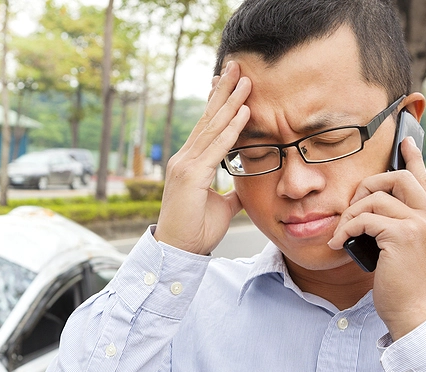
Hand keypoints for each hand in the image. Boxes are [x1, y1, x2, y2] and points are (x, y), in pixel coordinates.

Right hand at [154, 62, 250, 254]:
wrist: (179, 251)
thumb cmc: (196, 230)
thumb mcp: (222, 205)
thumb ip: (232, 190)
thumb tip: (246, 183)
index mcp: (190, 163)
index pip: (206, 127)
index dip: (219, 103)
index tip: (230, 82)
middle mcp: (184, 159)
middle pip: (207, 118)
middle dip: (223, 91)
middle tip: (236, 66)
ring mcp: (185, 165)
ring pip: (212, 127)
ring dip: (231, 102)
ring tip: (245, 79)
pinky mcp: (191, 176)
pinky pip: (216, 147)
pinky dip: (232, 129)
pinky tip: (244, 112)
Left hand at [328, 138, 425, 338]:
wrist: (412, 312)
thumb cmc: (402, 286)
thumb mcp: (405, 251)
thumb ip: (399, 227)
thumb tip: (373, 210)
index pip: (423, 180)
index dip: (413, 159)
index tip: (405, 142)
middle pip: (397, 178)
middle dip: (367, 187)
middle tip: (351, 209)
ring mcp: (421, 225)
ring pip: (376, 197)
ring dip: (350, 213)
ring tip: (341, 233)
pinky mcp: (403, 235)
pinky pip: (365, 218)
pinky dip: (346, 229)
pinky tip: (338, 243)